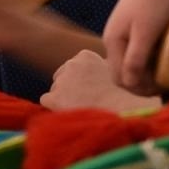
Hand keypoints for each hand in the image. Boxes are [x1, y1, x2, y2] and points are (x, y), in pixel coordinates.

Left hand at [42, 50, 162, 112]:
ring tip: (80, 109)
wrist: (117, 110)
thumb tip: (103, 66)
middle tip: (83, 101)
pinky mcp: (53, 97)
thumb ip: (103, 66)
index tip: (90, 90)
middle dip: (69, 88)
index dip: (80, 81)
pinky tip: (68, 113)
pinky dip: (54, 108)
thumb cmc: (121, 95)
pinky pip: (46, 102)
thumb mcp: (115, 71)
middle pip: (61, 77)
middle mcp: (70, 64)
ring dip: (63, 99)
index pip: (73, 67)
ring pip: (55, 90)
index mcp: (85, 56)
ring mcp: (61, 80)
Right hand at [101, 0, 168, 95]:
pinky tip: (162, 57)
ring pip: (130, 59)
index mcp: (112, 40)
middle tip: (164, 86)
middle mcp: (113, 35)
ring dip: (145, 71)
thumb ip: (135, 59)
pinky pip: (137, 48)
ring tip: (165, 74)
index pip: (119, 77)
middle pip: (122, 70)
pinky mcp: (135, 21)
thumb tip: (130, 84)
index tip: (161, 90)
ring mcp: (124, 28)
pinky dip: (148, 58)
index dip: (138, 89)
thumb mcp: (145, 33)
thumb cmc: (156, 0)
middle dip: (140, 82)